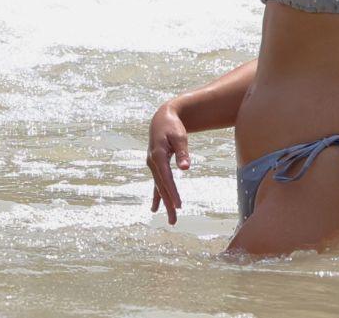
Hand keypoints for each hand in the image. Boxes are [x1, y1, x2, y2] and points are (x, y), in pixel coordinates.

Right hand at [147, 99, 191, 223]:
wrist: (162, 119)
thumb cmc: (172, 127)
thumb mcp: (179, 137)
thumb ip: (183, 152)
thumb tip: (186, 168)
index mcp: (157, 155)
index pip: (166, 178)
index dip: (172, 192)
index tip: (178, 205)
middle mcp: (152, 163)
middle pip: (161, 186)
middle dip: (168, 203)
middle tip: (174, 220)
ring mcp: (152, 166)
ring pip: (159, 187)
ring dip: (164, 203)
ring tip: (172, 220)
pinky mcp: (156, 166)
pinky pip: (157, 184)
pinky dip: (157, 196)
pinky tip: (155, 209)